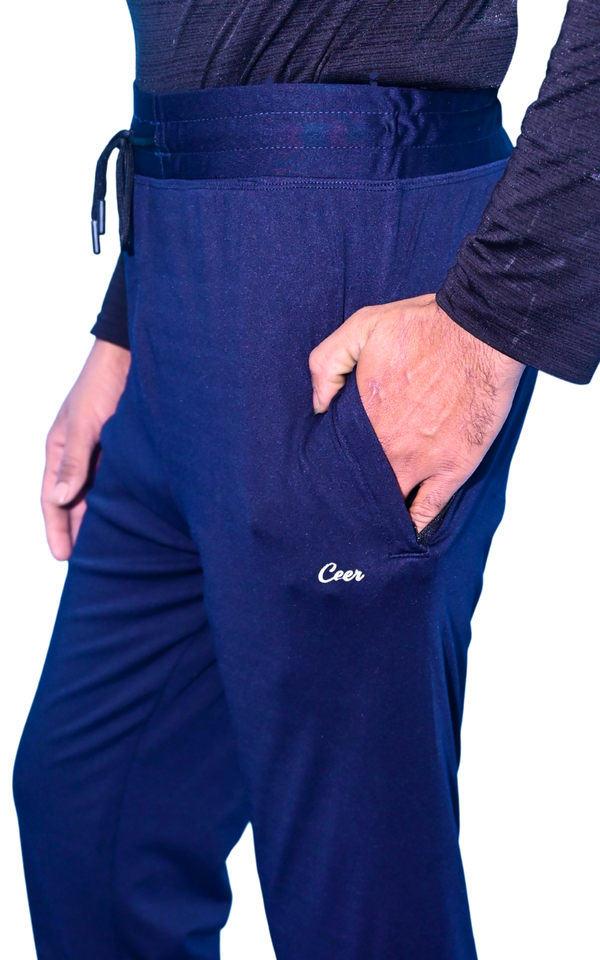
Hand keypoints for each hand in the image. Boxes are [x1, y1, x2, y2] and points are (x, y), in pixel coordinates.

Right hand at [42, 339, 130, 559]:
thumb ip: (73, 462)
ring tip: (114, 550)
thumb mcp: (84, 424)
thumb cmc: (102, 384)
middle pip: (75, 503)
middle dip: (79, 532)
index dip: (57, 529)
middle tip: (90, 565)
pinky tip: (133, 520)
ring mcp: (101, 453)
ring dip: (103, 520)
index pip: (51, 499)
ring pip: (98, 496)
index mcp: (58, 449)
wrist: (133, 356)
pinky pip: (119, 484)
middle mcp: (78, 455)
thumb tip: (61, 499)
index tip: (63, 558)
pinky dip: (122, 502)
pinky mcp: (125, 451)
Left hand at [309, 295, 524, 532]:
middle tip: (340, 505)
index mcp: (363, 419)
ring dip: (377, 514)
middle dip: (349, 497)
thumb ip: (326, 364)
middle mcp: (388, 448)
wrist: (481, 332)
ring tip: (365, 525)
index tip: (322, 476)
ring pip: (390, 503)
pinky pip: (429, 511)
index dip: (328, 469)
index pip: (335, 458)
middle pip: (359, 487)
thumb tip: (318, 405)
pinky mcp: (454, 468)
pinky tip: (403, 534)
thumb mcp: (360, 328)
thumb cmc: (425, 327)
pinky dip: (414, 526)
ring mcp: (422, 463)